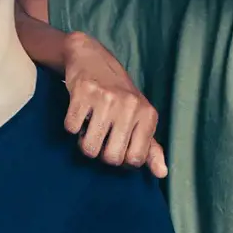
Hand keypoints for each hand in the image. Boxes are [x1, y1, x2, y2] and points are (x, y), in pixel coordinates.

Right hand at [62, 31, 167, 177]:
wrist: (92, 59)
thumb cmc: (119, 95)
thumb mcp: (140, 117)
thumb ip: (150, 147)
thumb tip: (161, 173)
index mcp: (148, 114)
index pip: (135, 159)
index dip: (121, 159)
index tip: (116, 146)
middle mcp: (130, 106)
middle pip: (111, 158)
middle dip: (100, 154)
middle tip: (100, 138)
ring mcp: (106, 98)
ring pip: (89, 148)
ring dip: (83, 142)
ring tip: (88, 128)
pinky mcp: (83, 92)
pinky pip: (71, 128)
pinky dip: (71, 125)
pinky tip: (79, 113)